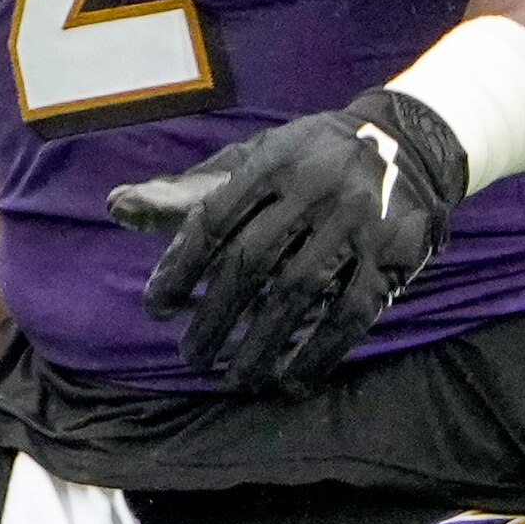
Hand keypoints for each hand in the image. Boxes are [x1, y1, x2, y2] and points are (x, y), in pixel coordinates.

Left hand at [112, 91, 465, 390]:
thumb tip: (116, 207)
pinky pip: (351, 313)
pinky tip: (291, 380)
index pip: (213, 221)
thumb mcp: (251, 158)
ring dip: (263, 343)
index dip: (180, 267)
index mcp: (269, 163)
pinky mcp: (392, 257)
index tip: (157, 308)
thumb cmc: (308, 158)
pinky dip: (319, 352)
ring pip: (298, 294)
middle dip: (216, 315)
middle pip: (252, 263)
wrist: (408, 143)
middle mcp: (311, 191)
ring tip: (235, 379)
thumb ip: (188, 191)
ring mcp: (355, 225)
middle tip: (192, 357)